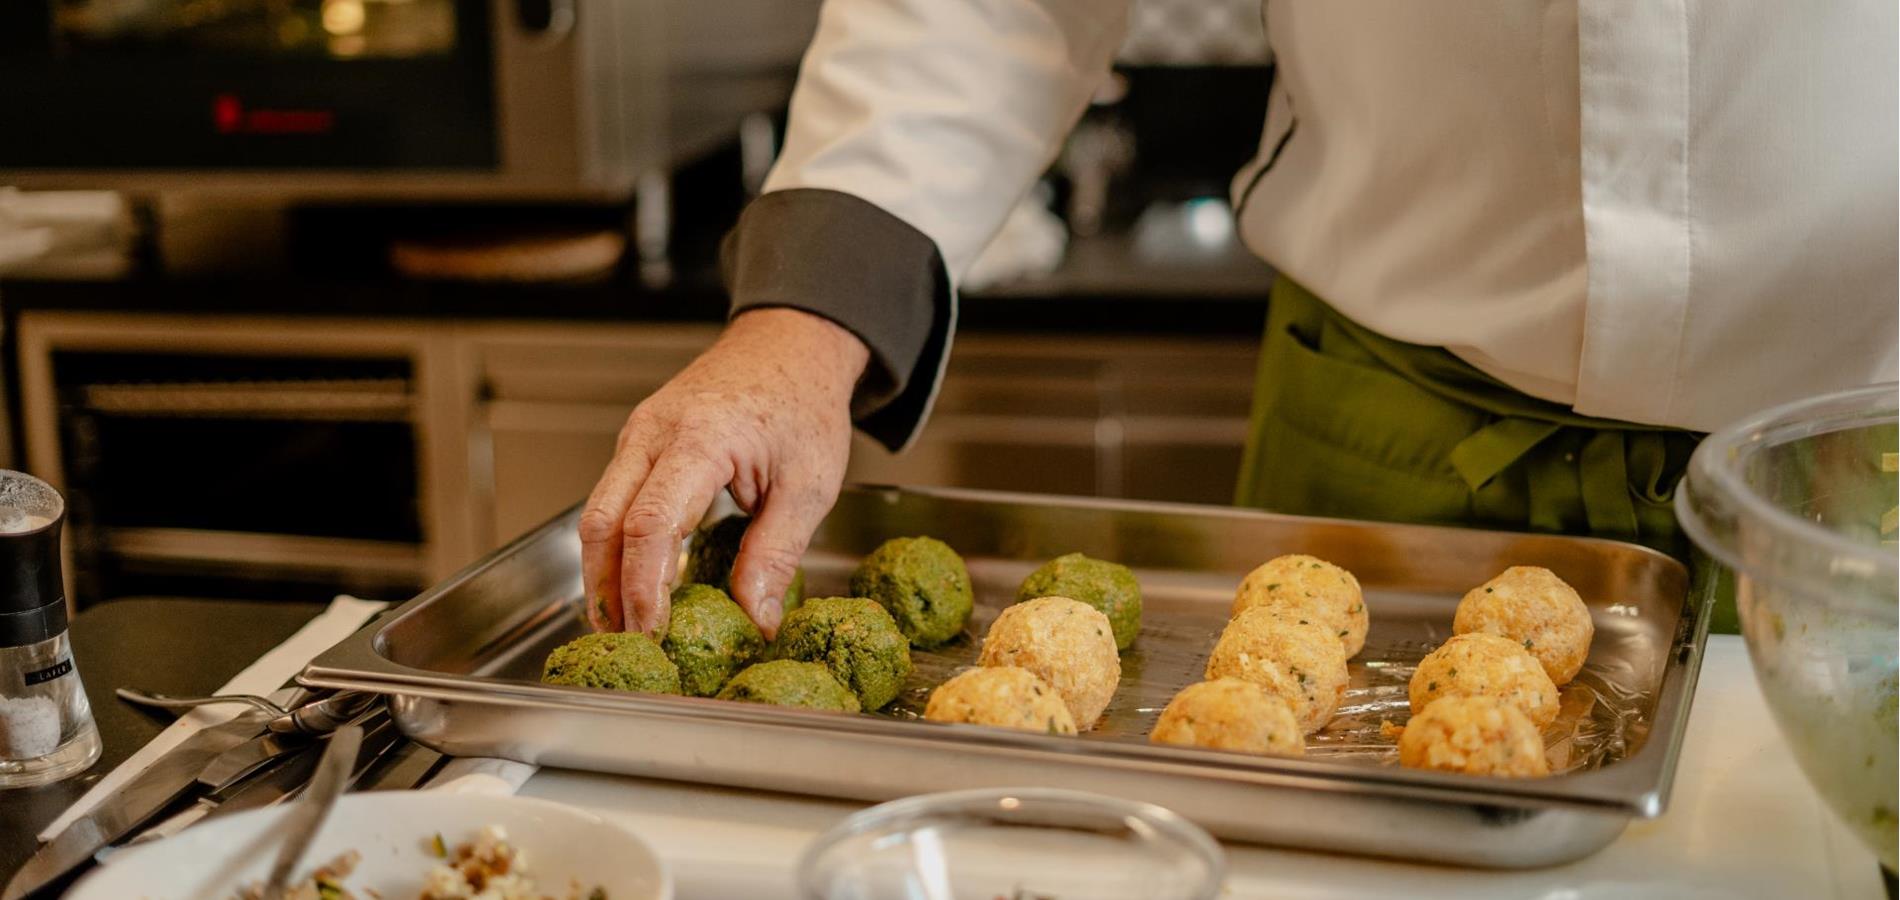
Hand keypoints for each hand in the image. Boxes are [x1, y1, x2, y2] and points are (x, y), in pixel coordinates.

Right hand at [580, 308, 867, 638]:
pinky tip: (632, 585)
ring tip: (624, 627)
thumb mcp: (809, 486)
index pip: (651, 522)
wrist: (790, 346)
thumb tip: (757, 621)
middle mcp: (653, 433)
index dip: (645, 585)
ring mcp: (638, 435)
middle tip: (627, 643)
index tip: (653, 633)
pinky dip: (615, 548)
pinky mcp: (638, 445)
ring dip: (602, 573)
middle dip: (606, 589)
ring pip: (597, 513)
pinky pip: (612, 500)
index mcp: (701, 438)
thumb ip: (776, 554)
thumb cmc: (803, 405)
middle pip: (603, 522)